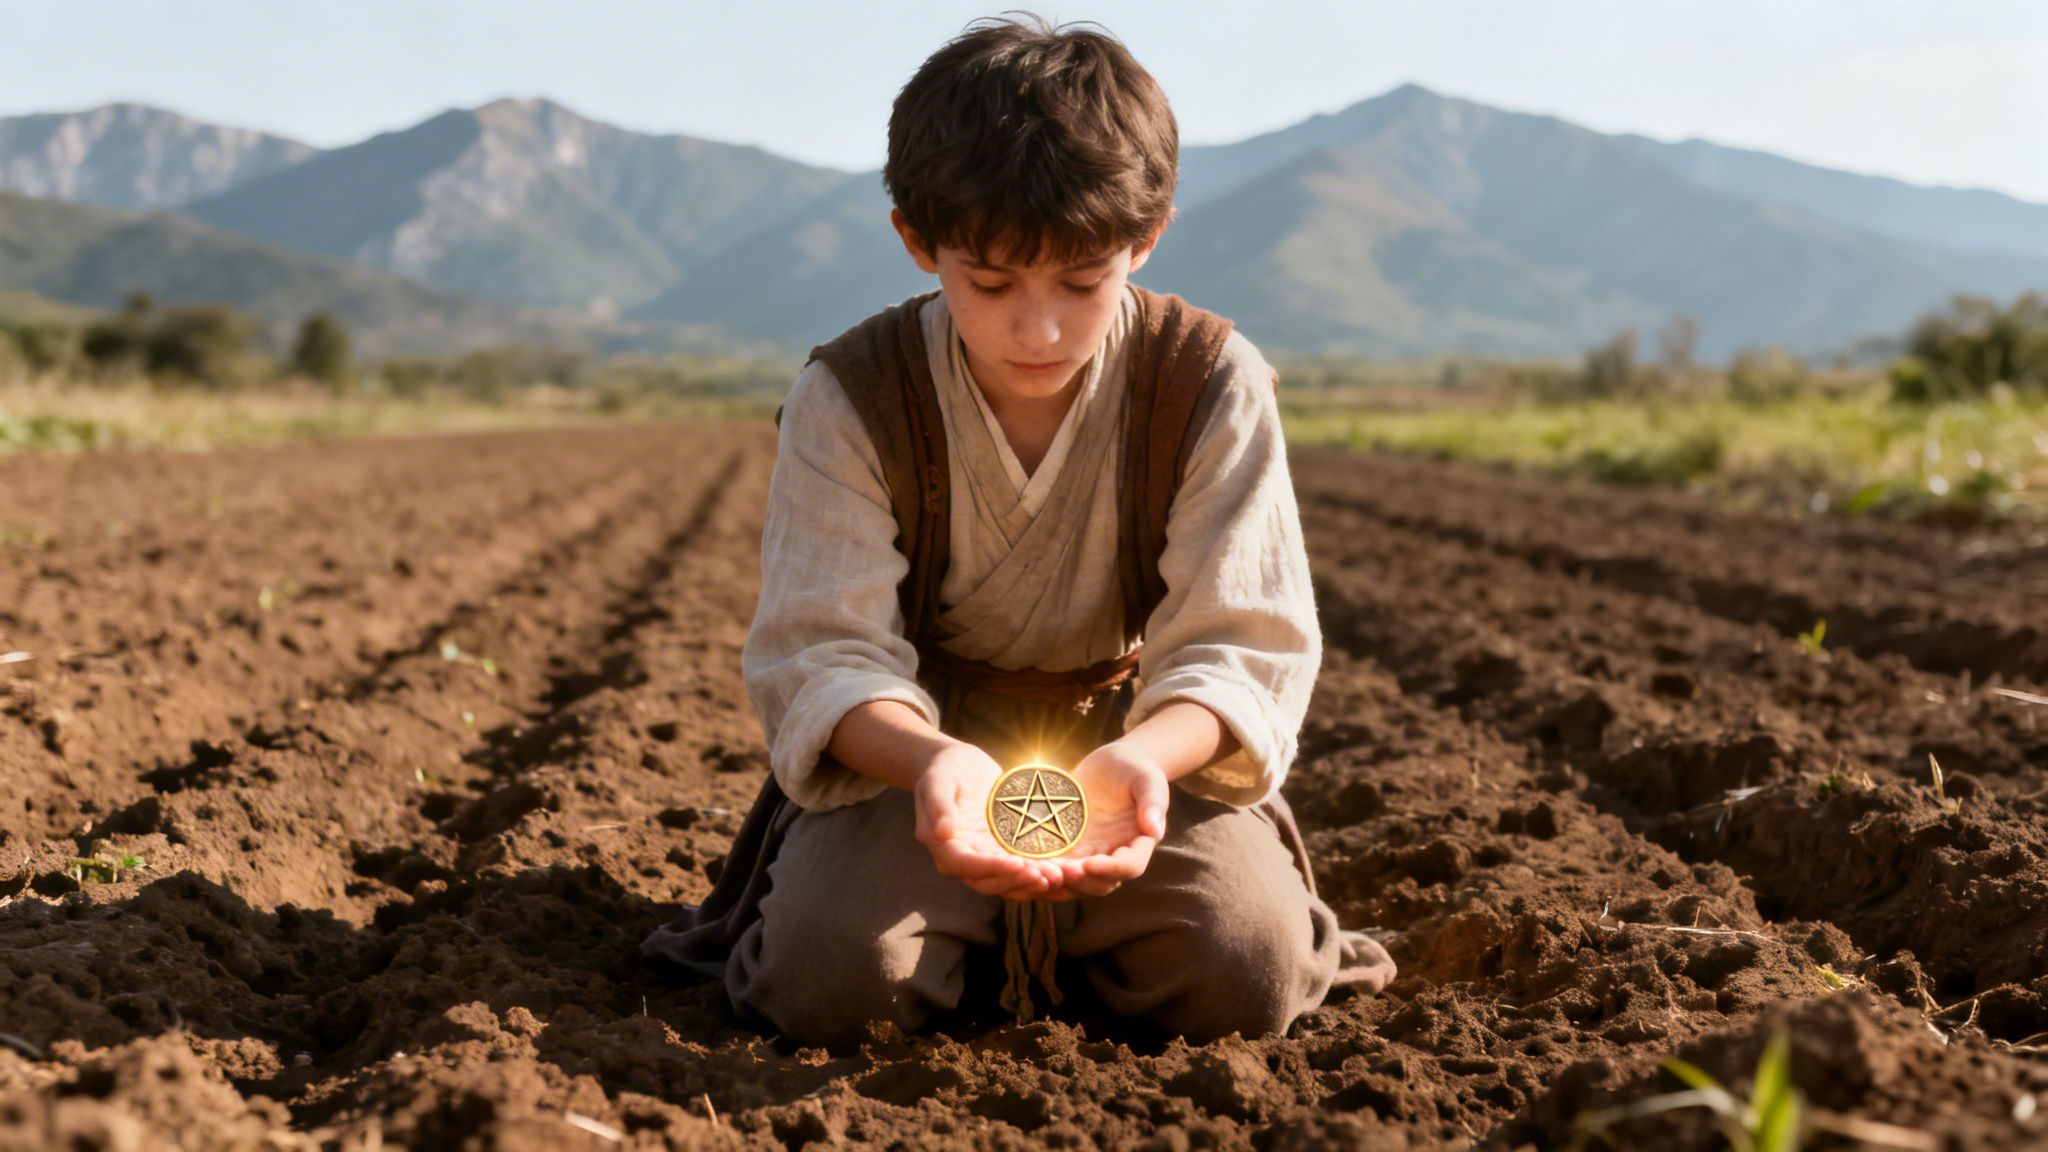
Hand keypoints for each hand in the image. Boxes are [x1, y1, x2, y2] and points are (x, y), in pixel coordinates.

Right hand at [913, 742, 1061, 900]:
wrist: (961, 765)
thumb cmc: (946, 769)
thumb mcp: (938, 780)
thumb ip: (939, 806)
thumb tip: (941, 834)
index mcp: (943, 843)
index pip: (964, 864)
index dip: (990, 868)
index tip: (1018, 865)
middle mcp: (963, 856)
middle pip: (986, 880)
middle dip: (1015, 881)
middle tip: (1043, 876)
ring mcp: (983, 855)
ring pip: (1003, 880)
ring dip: (1027, 884)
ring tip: (1054, 879)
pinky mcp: (999, 850)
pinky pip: (1016, 869)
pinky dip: (1033, 874)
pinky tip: (1056, 872)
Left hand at [1045, 742, 1168, 899]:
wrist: (1111, 765)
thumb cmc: (1134, 770)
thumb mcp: (1147, 779)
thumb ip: (1152, 802)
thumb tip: (1155, 830)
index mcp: (1138, 844)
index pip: (1129, 867)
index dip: (1110, 869)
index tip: (1090, 864)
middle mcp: (1113, 856)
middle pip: (1100, 883)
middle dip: (1080, 881)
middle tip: (1060, 870)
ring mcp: (1089, 855)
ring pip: (1074, 883)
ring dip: (1057, 882)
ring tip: (1039, 872)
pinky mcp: (1067, 848)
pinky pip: (1054, 867)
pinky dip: (1041, 871)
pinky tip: (1023, 864)